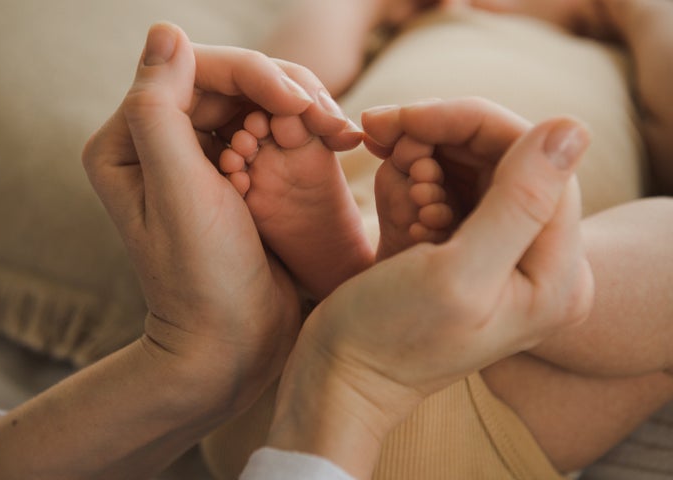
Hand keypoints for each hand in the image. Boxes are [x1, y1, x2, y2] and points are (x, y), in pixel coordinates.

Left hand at [82, 23, 354, 407]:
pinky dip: (306, 129)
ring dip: (303, 107)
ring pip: (256, 101)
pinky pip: (272, 130)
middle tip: (332, 121)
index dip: (252, 74)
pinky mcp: (238, 176)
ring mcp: (201, 158)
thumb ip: (159, 109)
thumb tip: (165, 31)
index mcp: (129, 142)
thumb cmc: (203, 277)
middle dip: (285, 91)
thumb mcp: (178, 192)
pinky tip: (338, 140)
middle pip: (230, 82)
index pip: (193, 71)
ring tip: (340, 134)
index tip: (300, 104)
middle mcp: (159, 143)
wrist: (233, 343)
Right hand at [268, 98, 593, 478]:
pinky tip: (393, 203)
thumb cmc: (390, 339)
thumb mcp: (457, 275)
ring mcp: (496, 252)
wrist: (340, 379)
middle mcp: (533, 259)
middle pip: (502, 157)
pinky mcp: (458, 248)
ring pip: (468, 166)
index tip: (407, 118)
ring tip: (385, 175)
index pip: (535, 160)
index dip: (472, 123)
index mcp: (552, 272)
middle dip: (439, 137)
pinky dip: (411, 182)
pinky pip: (444, 189)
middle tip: (382, 135)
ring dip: (421, 158)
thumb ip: (520, 203)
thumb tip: (571, 128)